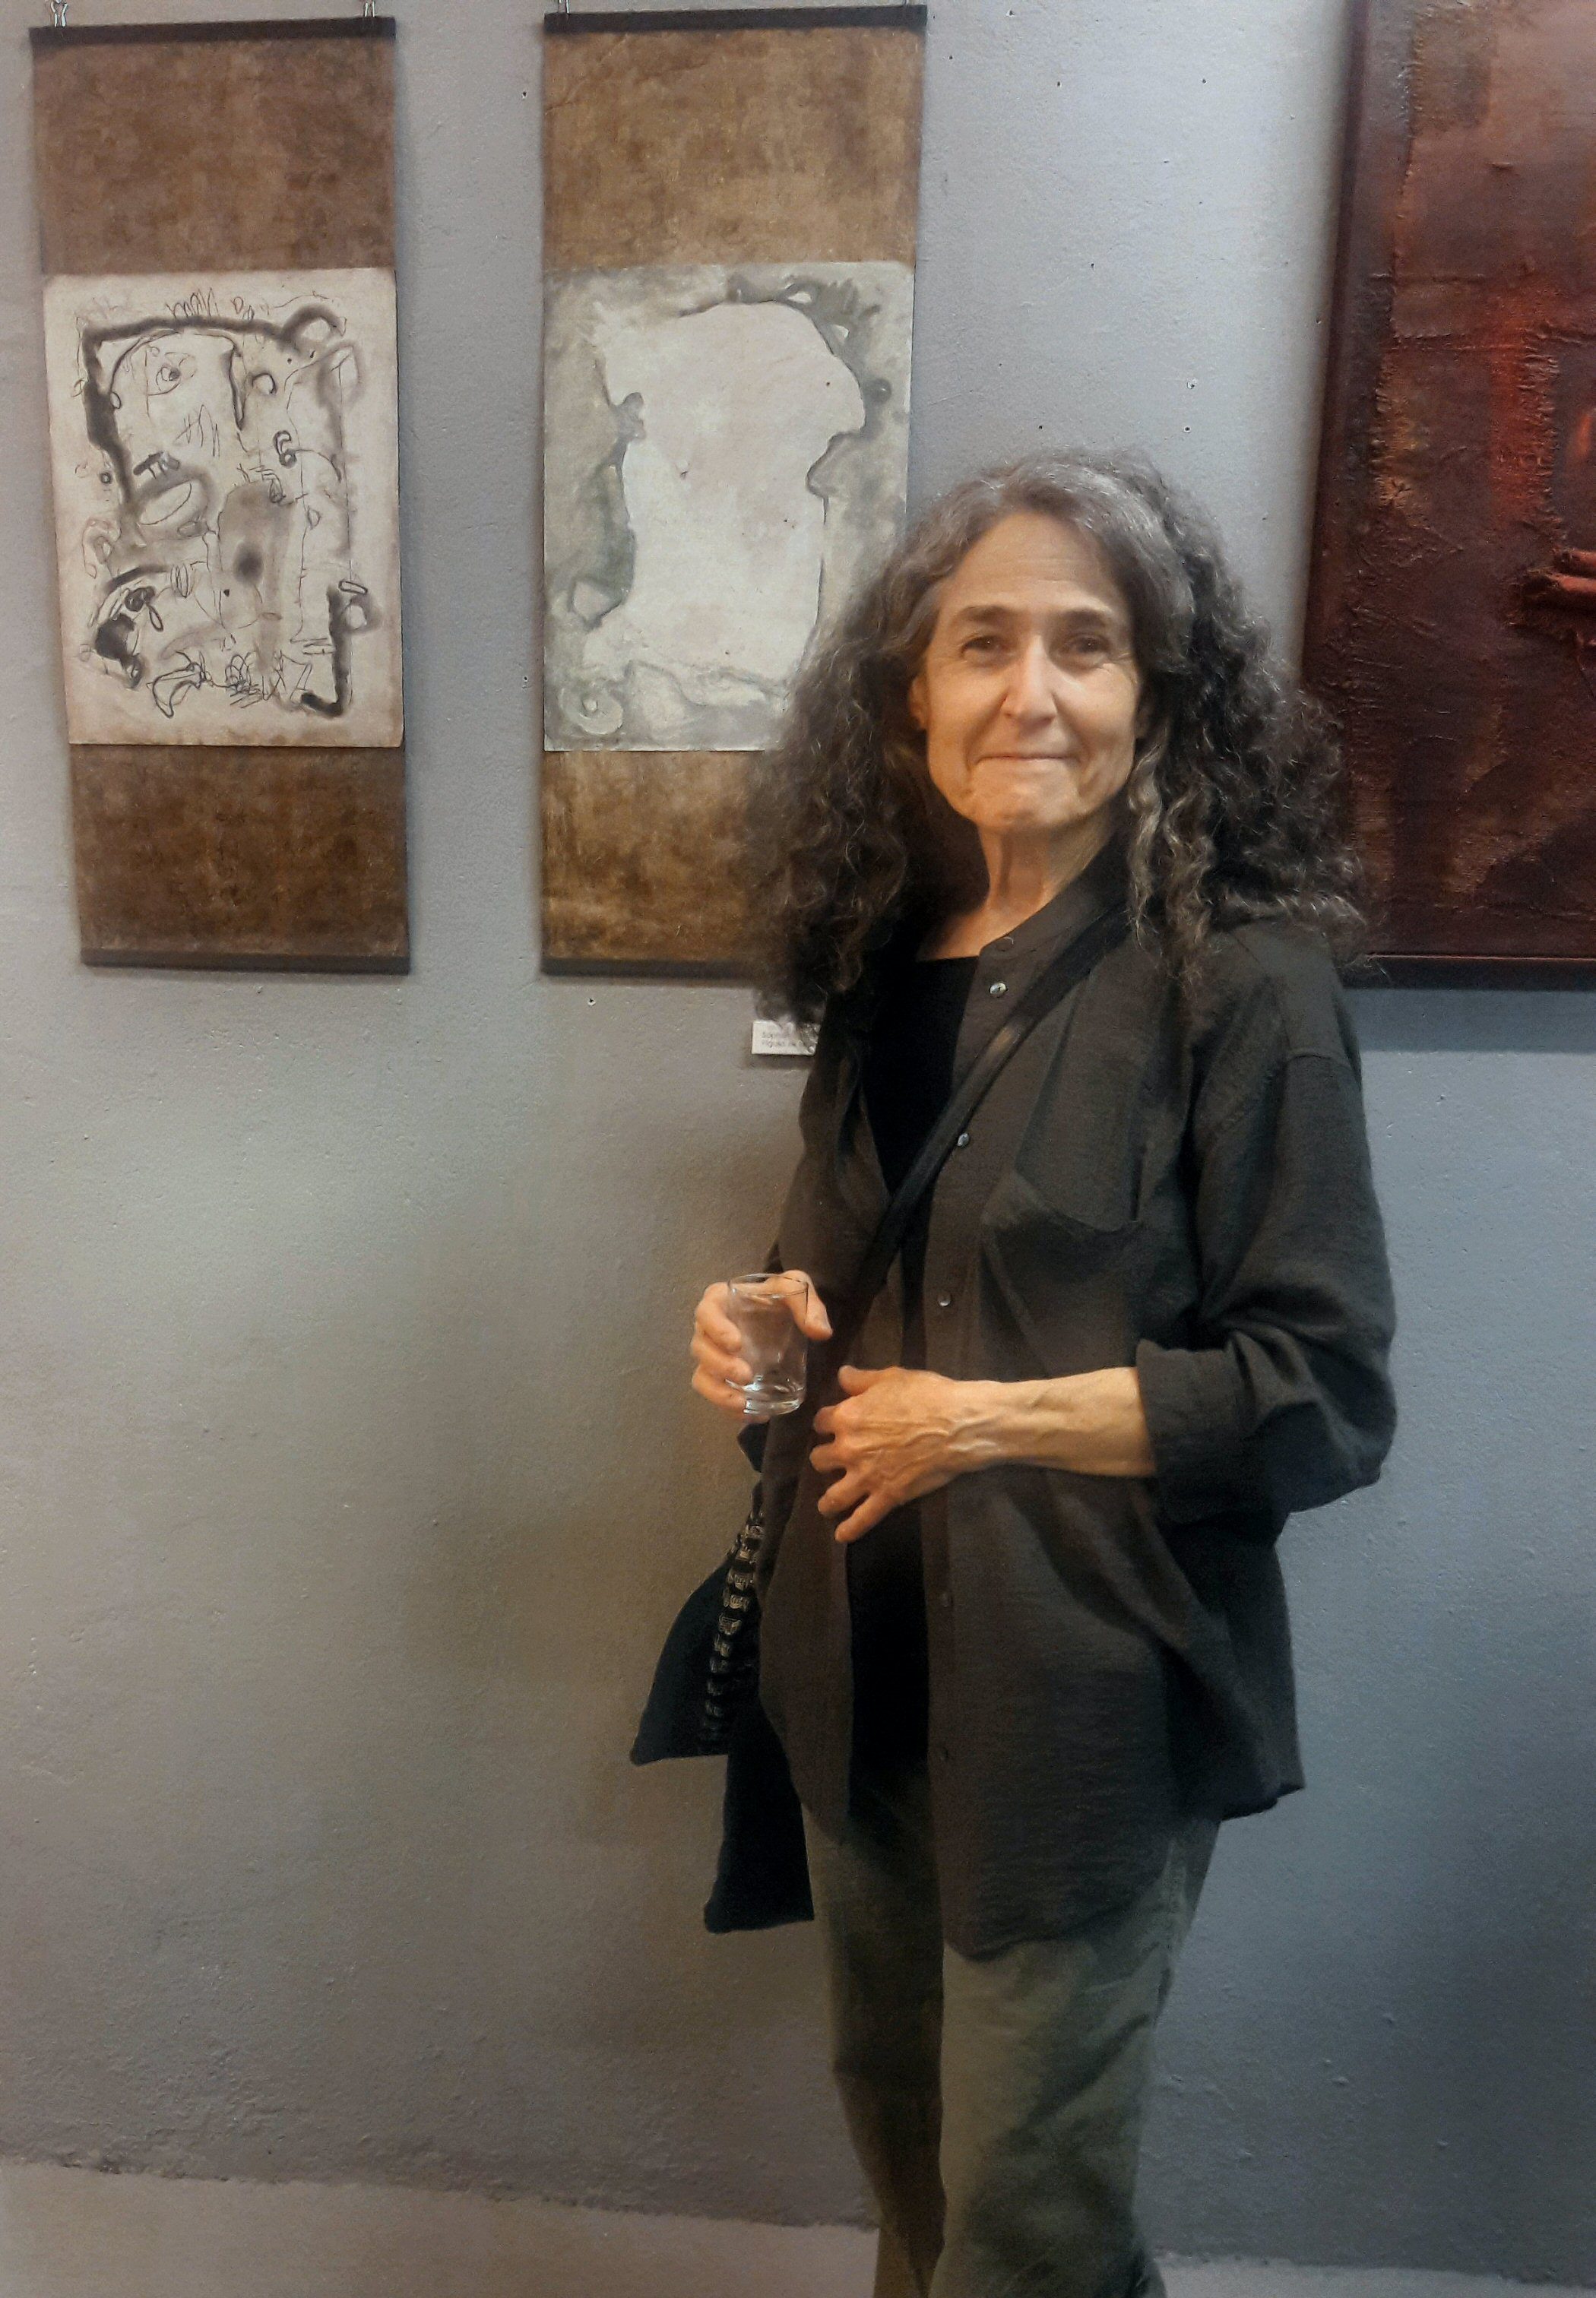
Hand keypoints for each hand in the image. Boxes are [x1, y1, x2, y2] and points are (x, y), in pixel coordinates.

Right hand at [689, 1271, 831, 1420]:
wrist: (779, 1314)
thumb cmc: (780, 1297)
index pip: (706, 1312)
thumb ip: (808, 1304)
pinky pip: (716, 1396)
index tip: (737, 1344)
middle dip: (720, 1366)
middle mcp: (709, 1330)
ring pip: (702, 1377)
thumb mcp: (797, 1288)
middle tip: (747, 1375)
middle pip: (700, 1349)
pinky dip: (729, 1409)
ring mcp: (714, 1357)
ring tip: (744, 1403)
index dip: (716, 1328)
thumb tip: (820, 1332)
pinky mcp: (722, 1378)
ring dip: (718, 1393)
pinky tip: (754, 1414)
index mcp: (720, 1301)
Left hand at [809, 1366, 996, 1543]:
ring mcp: (866, 1476)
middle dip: (824, 1460)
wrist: (957, 1425)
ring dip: (827, 1502)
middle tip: (832, 1463)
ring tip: (826, 1506)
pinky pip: (862, 1519)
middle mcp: (849, 1449)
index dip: (826, 1424)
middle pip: (819, 1460)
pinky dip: (850, 1531)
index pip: (821, 1422)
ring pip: (833, 1496)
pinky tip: (842, 1536)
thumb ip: (862, 1380)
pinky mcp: (887, 1497)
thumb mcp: (892, 1377)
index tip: (831, 1427)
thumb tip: (841, 1375)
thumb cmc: (927, 1395)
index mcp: (848, 1417)